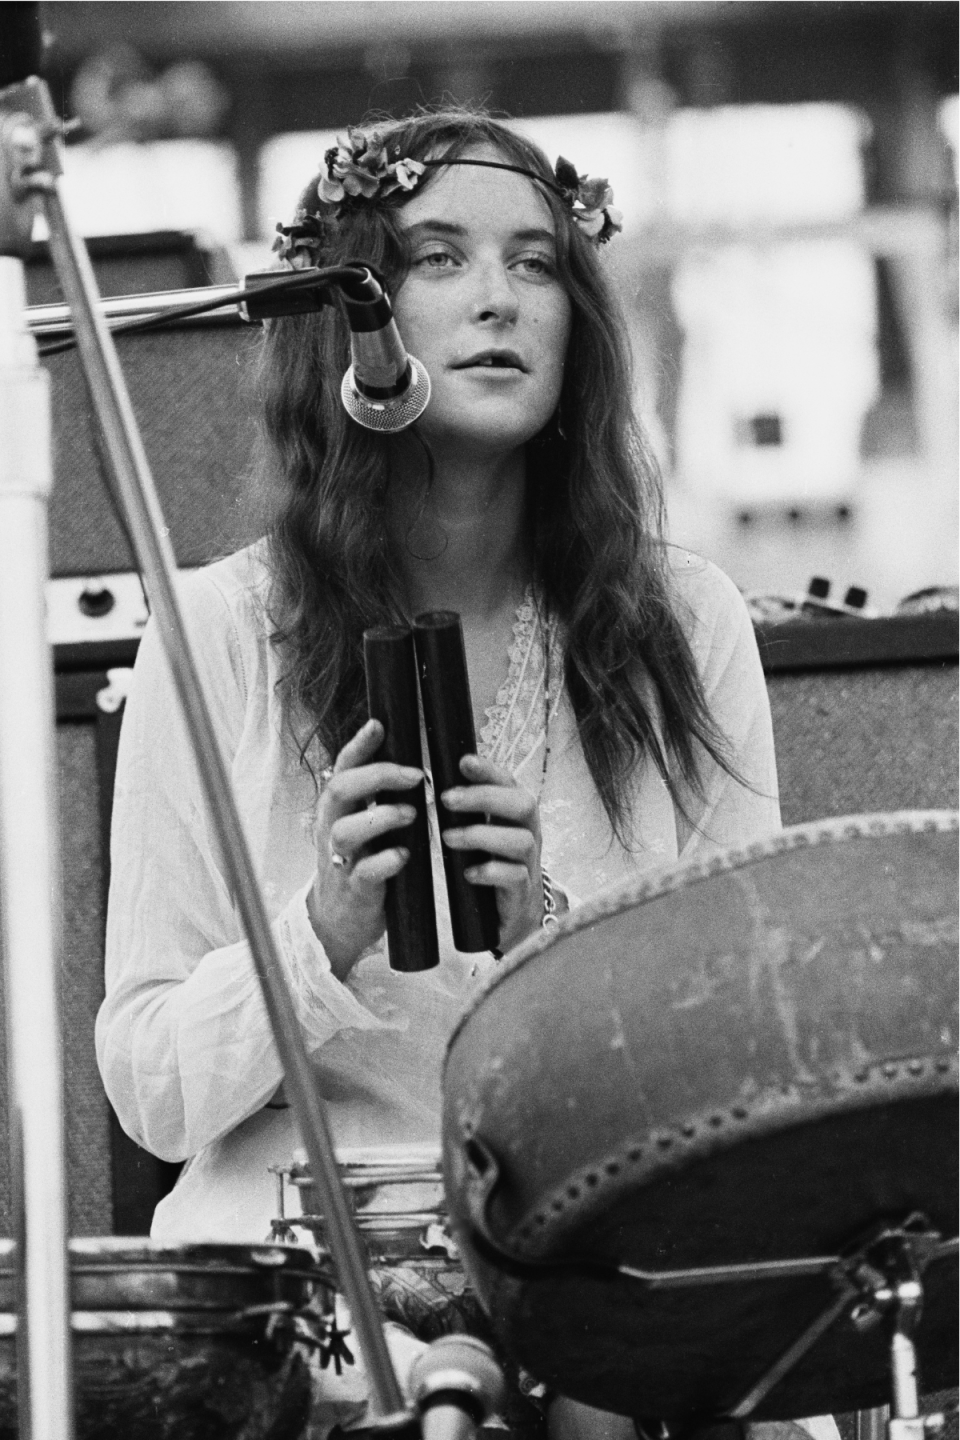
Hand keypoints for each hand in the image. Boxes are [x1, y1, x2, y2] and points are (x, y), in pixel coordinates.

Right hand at [307, 719, 421, 980]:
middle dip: (377, 776)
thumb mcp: (364, 826)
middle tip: (415, 774)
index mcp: (337, 809)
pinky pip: (365, 872)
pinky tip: (404, 854)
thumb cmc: (361, 863)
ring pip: (347, 831)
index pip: (343, 768)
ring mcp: (340, 860)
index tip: (380, 724)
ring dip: (381, 816)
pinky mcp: (354, 890)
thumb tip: (415, 763)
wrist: (338, 921)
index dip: (359, 745)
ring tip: (412, 813)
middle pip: (340, 790)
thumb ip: (379, 798)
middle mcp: (332, 829)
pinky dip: (385, 860)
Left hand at [440, 753, 543, 953]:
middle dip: (485, 797)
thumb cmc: (491, 868)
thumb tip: (432, 779)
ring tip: (448, 837)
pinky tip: (467, 873)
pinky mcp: (522, 894)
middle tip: (446, 798)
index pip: (511, 784)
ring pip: (521, 841)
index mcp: (516, 817)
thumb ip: (467, 811)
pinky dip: (491, 872)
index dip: (490, 771)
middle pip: (523, 805)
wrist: (512, 918)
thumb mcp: (481, 834)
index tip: (463, 762)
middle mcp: (529, 835)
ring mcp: (529, 864)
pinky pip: (516, 878)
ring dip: (482, 835)